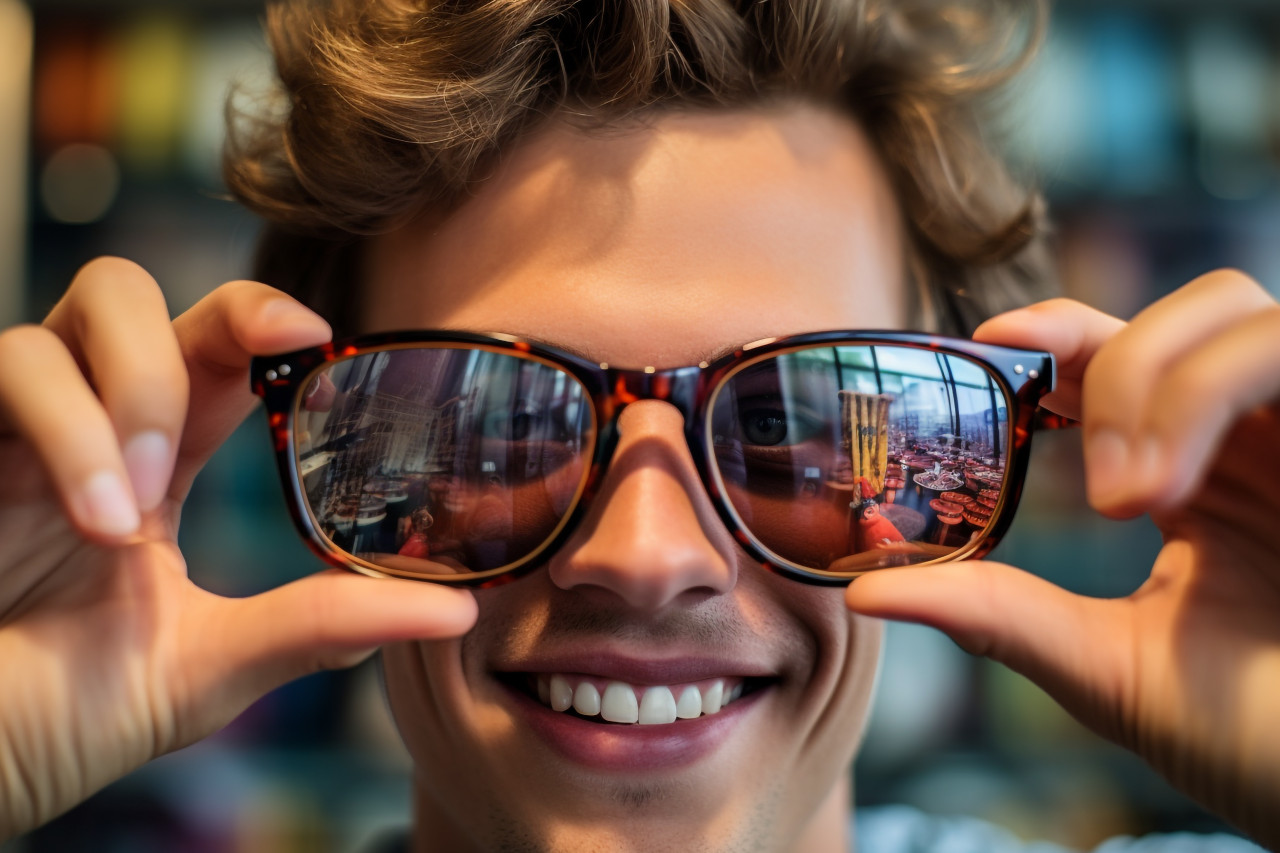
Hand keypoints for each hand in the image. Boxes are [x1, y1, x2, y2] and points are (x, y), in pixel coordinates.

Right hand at [0, 258, 476, 838]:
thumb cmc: (68, 716)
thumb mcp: (212, 665)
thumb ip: (321, 625)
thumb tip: (455, 609)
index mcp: (151, 465)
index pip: (210, 350)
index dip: (260, 318)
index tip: (318, 335)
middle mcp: (81, 432)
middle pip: (128, 297)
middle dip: (192, 332)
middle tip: (228, 417)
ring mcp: (8, 436)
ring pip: (59, 326)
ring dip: (123, 402)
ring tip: (133, 508)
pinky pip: (5, 370)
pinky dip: (66, 432)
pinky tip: (96, 517)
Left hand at [845, 270, 1279, 847]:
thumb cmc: (1251, 740)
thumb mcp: (1104, 666)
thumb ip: (996, 614)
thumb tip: (864, 591)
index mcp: (1199, 478)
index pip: (1124, 362)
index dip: (1056, 333)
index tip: (984, 344)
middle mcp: (1256, 441)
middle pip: (1180, 312)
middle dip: (1102, 354)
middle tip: (1059, 445)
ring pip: (1234, 310)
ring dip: (1153, 378)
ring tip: (1123, 494)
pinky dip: (1206, 390)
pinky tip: (1165, 488)